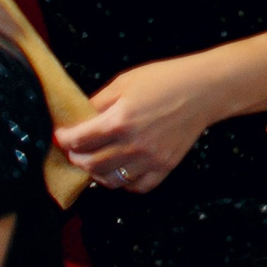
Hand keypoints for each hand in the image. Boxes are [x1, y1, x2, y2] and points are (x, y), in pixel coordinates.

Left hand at [54, 54, 226, 192]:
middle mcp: (132, 144)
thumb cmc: (165, 79)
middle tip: (75, 150)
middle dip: (76, 157)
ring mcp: (149, 159)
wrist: (204, 89)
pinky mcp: (164, 167)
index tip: (62, 136)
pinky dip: (125, 183)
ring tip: (95, 162)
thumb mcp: (125, 82)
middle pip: (89, 164)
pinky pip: (136, 187)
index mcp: (118, 120)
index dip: (64, 139)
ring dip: (96, 173)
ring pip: (110, 180)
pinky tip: (122, 169)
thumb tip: (78, 117)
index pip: (78, 140)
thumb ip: (98, 101)